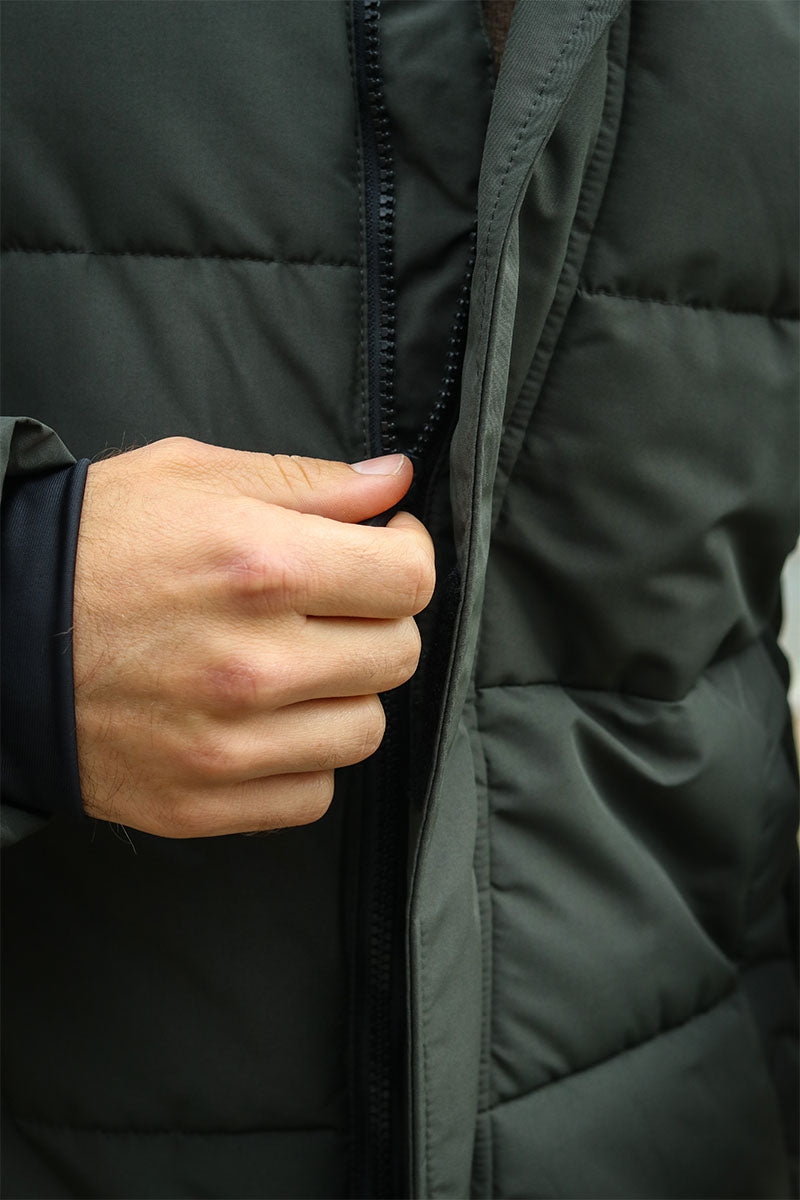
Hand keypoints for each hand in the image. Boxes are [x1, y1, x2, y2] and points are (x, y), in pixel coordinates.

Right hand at [72, 438, 433, 836]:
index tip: (386, 550)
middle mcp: (252, 663)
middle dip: (379, 620)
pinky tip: (268, 720)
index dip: (409, 556)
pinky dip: (304, 758)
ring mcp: (228, 743)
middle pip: (398, 656)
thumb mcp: (192, 476)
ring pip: (365, 730)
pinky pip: (313, 793)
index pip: (408, 581)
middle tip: (336, 604)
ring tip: (299, 663)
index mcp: (259, 566)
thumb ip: (310, 481)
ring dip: (346, 693)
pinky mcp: (203, 802)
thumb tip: (397, 481)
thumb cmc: (91, 543)